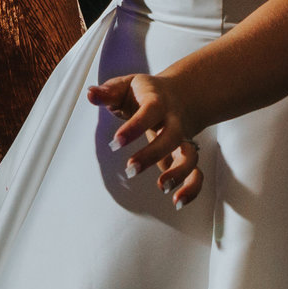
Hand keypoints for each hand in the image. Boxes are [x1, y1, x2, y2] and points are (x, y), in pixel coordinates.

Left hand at [89, 72, 204, 205]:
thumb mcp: (126, 86)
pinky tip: (178, 202)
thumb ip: (108, 92)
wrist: (182, 94)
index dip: (134, 127)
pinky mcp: (186, 156)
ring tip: (163, 188)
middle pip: (171, 137)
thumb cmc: (147, 93)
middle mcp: (174, 122)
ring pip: (190, 157)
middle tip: (130, 168)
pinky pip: (197, 173)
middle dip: (153, 154)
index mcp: (158, 102)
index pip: (149, 112)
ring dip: (179, 174)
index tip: (115, 143)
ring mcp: (183, 140)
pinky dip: (192, 189)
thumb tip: (90, 94)